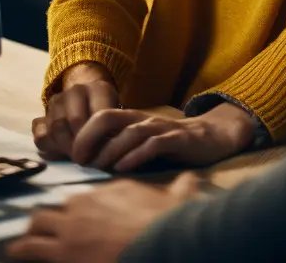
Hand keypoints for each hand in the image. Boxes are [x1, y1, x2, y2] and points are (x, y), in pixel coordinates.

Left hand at [7, 174, 200, 262]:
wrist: (157, 241)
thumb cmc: (166, 222)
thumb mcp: (176, 199)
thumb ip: (181, 188)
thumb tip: (193, 179)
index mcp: (107, 191)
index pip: (80, 197)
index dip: (72, 210)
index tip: (68, 219)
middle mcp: (85, 203)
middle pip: (52, 208)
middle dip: (42, 221)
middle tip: (34, 234)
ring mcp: (71, 226)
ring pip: (35, 224)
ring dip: (26, 237)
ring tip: (16, 247)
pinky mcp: (62, 250)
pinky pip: (32, 249)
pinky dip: (23, 252)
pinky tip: (14, 253)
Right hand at [33, 63, 118, 160]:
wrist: (89, 106)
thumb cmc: (109, 119)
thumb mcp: (118, 119)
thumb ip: (115, 131)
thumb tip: (110, 149)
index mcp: (100, 89)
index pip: (98, 115)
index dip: (99, 138)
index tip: (100, 154)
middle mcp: (77, 90)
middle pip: (75, 120)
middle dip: (82, 144)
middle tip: (87, 158)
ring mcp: (57, 102)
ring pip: (56, 128)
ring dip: (66, 147)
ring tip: (76, 156)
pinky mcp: (41, 118)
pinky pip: (41, 137)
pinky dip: (50, 148)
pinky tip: (62, 152)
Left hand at [70, 103, 256, 171]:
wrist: (213, 136)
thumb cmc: (172, 144)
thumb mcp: (143, 143)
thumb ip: (121, 147)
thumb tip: (90, 162)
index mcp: (133, 120)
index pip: (100, 117)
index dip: (83, 134)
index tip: (73, 156)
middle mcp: (144, 120)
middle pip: (108, 118)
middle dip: (89, 137)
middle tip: (79, 160)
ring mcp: (161, 128)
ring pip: (129, 133)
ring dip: (110, 150)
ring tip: (99, 167)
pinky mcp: (178, 139)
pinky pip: (154, 144)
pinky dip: (136, 156)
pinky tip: (124, 168)